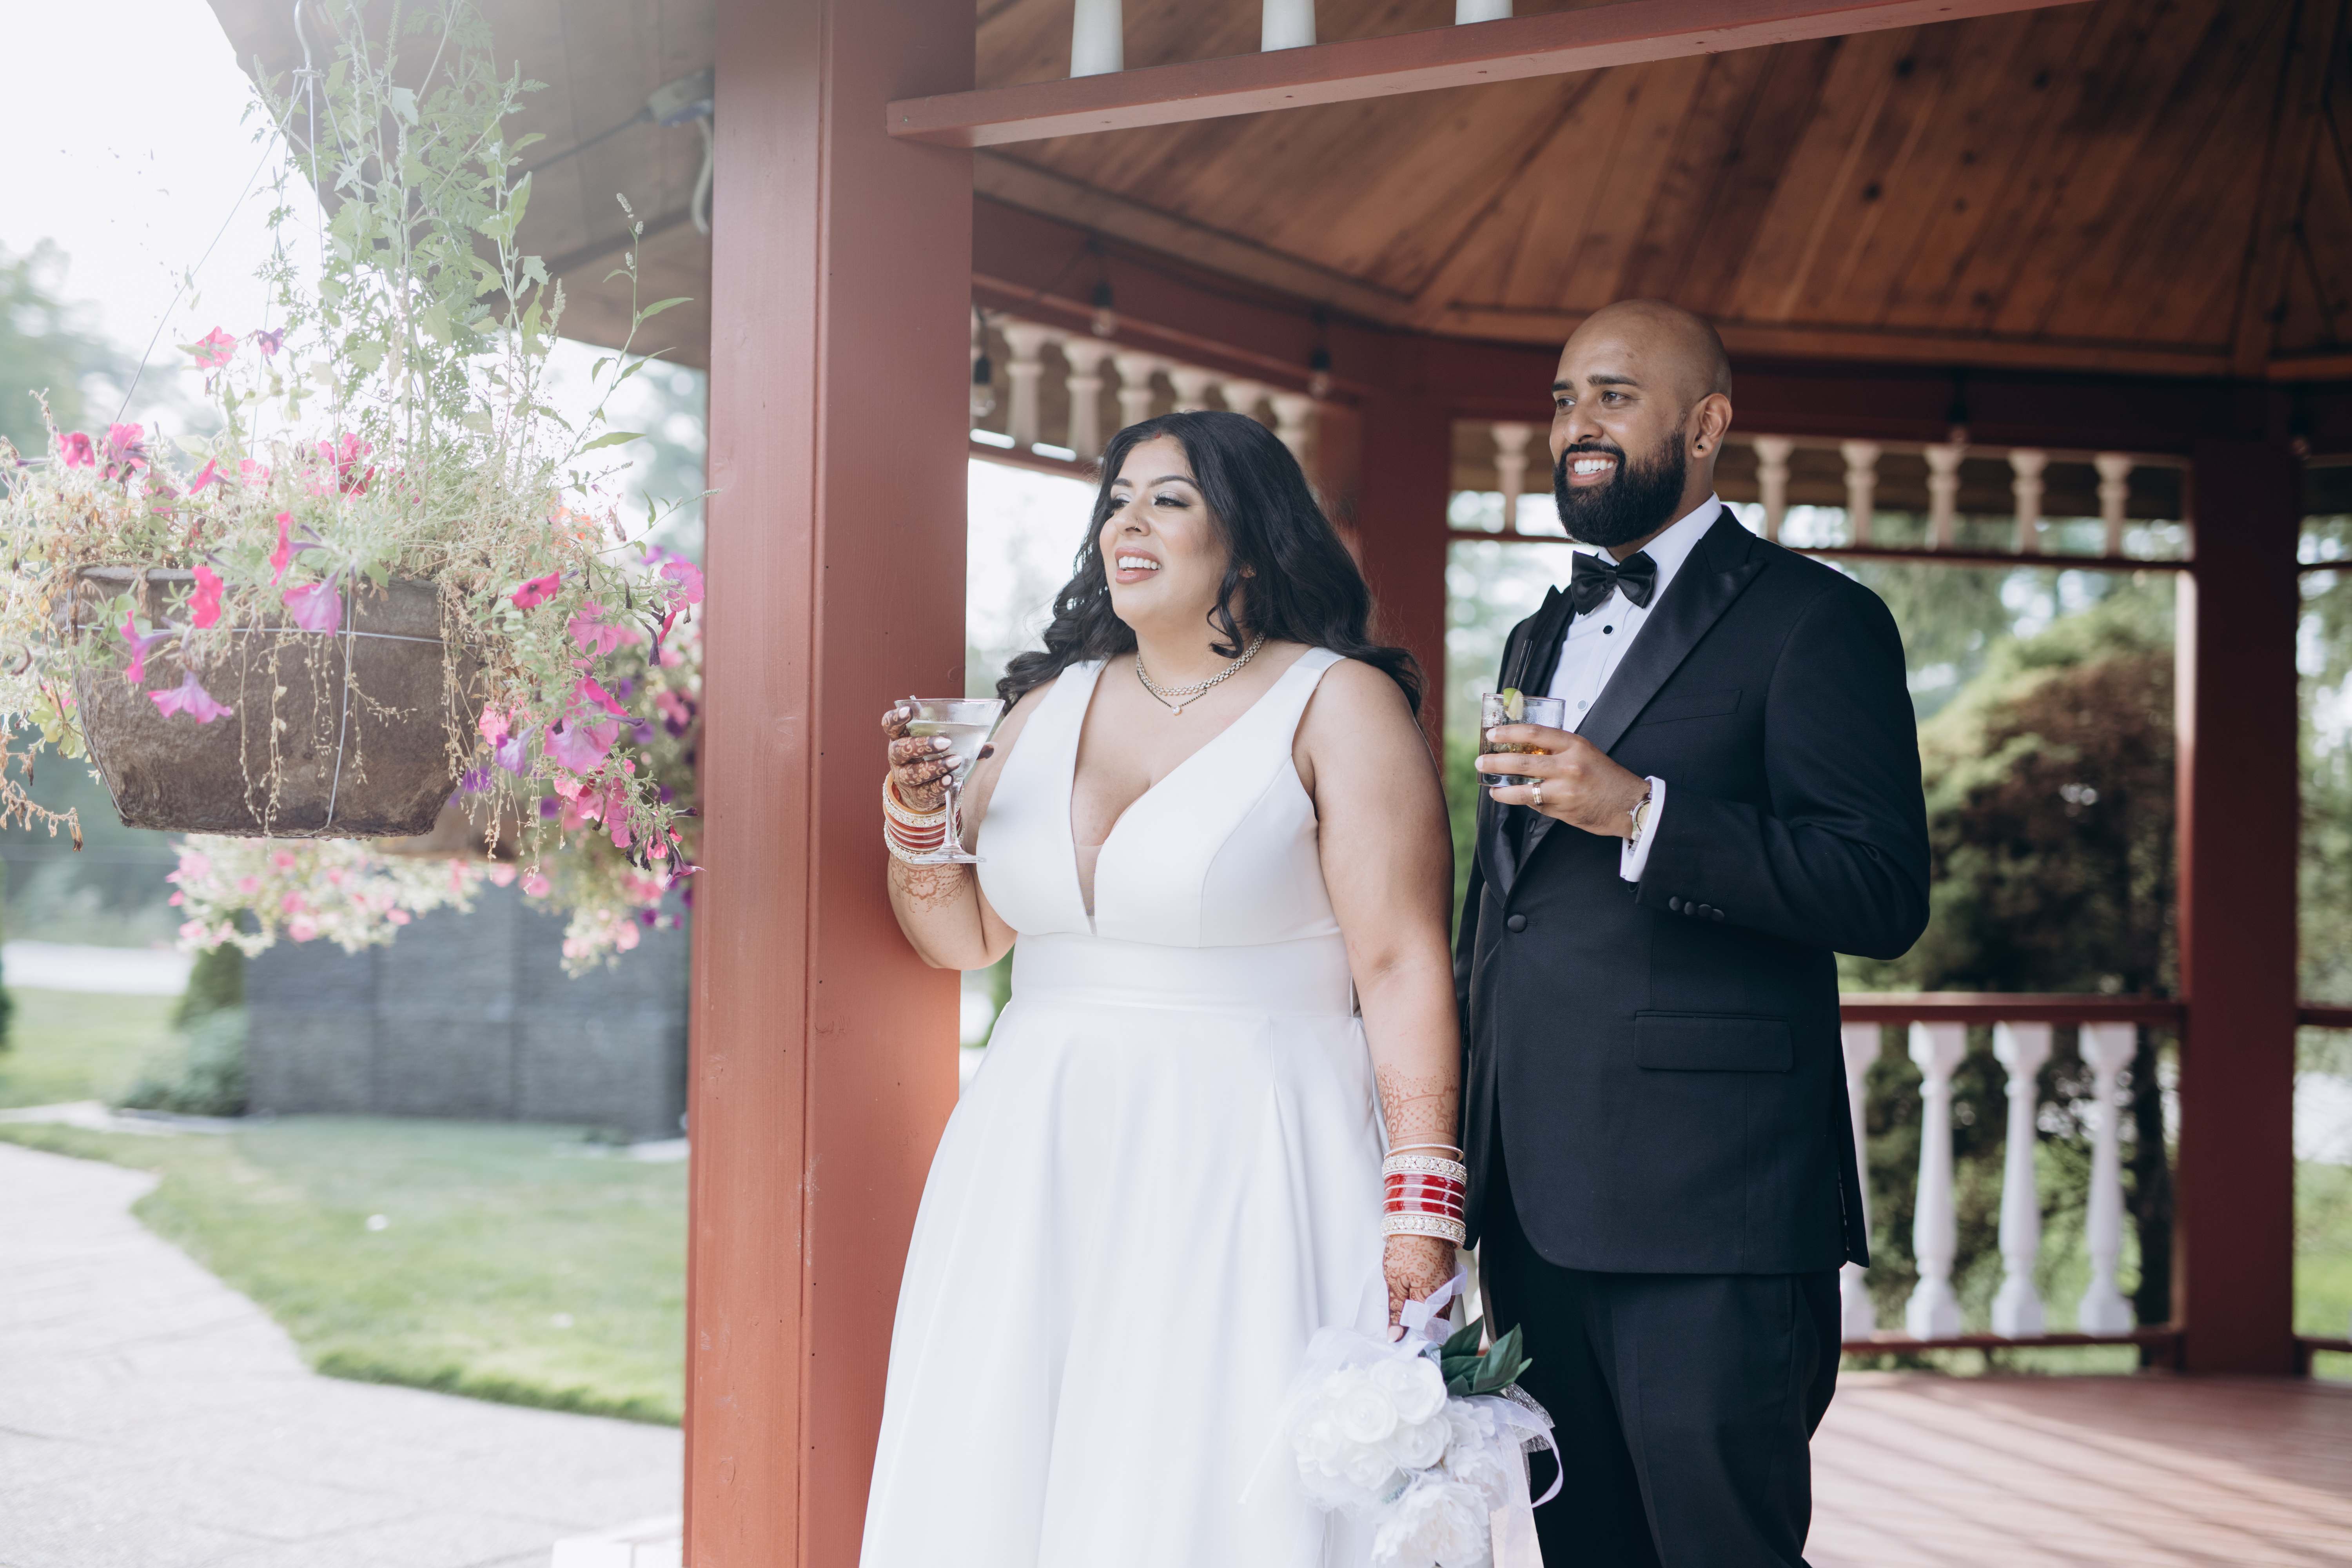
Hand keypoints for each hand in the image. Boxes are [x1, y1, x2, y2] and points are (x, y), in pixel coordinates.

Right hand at [881, 703, 991, 812]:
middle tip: (945, 742)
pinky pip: (925, 791)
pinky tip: (949, 779)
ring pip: (912, 773)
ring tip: (955, 761)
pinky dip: (938, 785)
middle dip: (922, 745)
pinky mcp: (915, 795)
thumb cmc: (932, 759)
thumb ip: (963, 742)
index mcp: (901, 739)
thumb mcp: (941, 747)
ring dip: (934, 767)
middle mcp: (897, 758)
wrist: (924, 791)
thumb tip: (992, 746)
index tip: (908, 711)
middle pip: (901, 749)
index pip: (889, 726)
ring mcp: (904, 778)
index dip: (895, 718)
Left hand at [1384, 1233, 1456, 1337]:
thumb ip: (1396, 1311)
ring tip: (1407, 1308)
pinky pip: (1442, 1299)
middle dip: (1419, 1328)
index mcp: (1431, 1302)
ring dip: (1425, 1315)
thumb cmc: (1406, 1247)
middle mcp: (1446, 1298)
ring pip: (1439, 1313)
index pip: (1427, 1334)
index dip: (1414, 1339)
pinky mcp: (1452, 1278)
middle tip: (1400, 1325)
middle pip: (1435, 1326)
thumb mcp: (1393, 1281)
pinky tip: (1417, 1295)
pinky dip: (1430, 1302)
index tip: (1400, 1340)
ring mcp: (1451, 1288)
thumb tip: (1395, 1338)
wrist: (1423, 1218)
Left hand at [1474, 724, 1647, 834]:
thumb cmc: (1606, 776)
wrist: (1630, 804)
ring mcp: (1565, 790)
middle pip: (1522, 761)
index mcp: (1575, 745)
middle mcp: (1569, 765)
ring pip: (1523, 789)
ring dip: (1502, 788)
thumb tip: (1524, 748)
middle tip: (1481, 761)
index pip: (1534, 733)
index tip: (1492, 734)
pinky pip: (1535, 805)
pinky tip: (1511, 798)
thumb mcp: (1585, 752)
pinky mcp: (1564, 810)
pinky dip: (1522, 801)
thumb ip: (1558, 749)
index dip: (1509, 732)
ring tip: (1491, 787)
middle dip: (1496, 761)